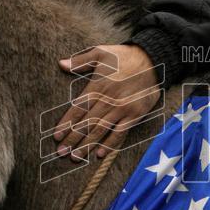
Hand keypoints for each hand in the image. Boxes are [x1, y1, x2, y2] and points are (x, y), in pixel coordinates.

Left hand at [54, 44, 161, 160]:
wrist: (152, 60)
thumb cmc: (124, 56)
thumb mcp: (101, 52)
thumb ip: (80, 61)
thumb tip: (61, 64)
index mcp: (97, 86)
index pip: (78, 108)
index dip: (66, 123)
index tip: (57, 136)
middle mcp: (108, 100)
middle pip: (86, 123)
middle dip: (72, 139)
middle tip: (61, 153)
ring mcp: (122, 109)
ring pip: (100, 130)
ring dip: (87, 145)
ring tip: (76, 157)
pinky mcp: (134, 115)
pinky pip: (120, 133)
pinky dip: (109, 144)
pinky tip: (99, 153)